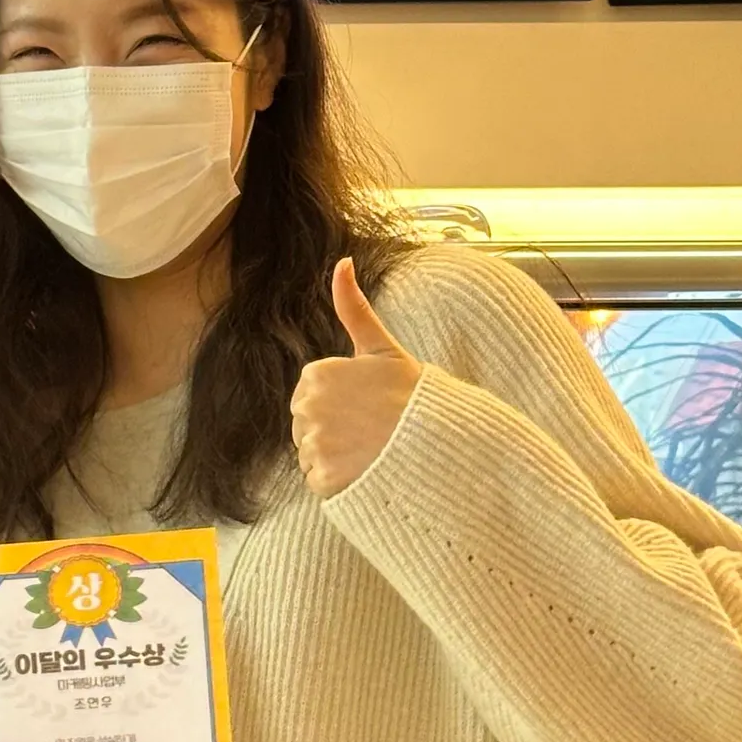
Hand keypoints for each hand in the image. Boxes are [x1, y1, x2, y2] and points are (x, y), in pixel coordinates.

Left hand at [290, 257, 422, 497]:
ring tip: (369, 449)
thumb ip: (353, 308)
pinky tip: (363, 469)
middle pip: (305, 423)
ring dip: (333, 454)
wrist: (436, 442)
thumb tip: (342, 262)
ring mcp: (313, 446)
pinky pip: (317, 479)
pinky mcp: (321, 478)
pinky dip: (336, 479)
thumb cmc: (412, 395)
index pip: (310, 392)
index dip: (338, 400)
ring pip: (311, 452)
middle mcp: (307, 410)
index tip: (365, 403)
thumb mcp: (382, 347)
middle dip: (331, 426)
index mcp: (316, 376)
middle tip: (369, 427)